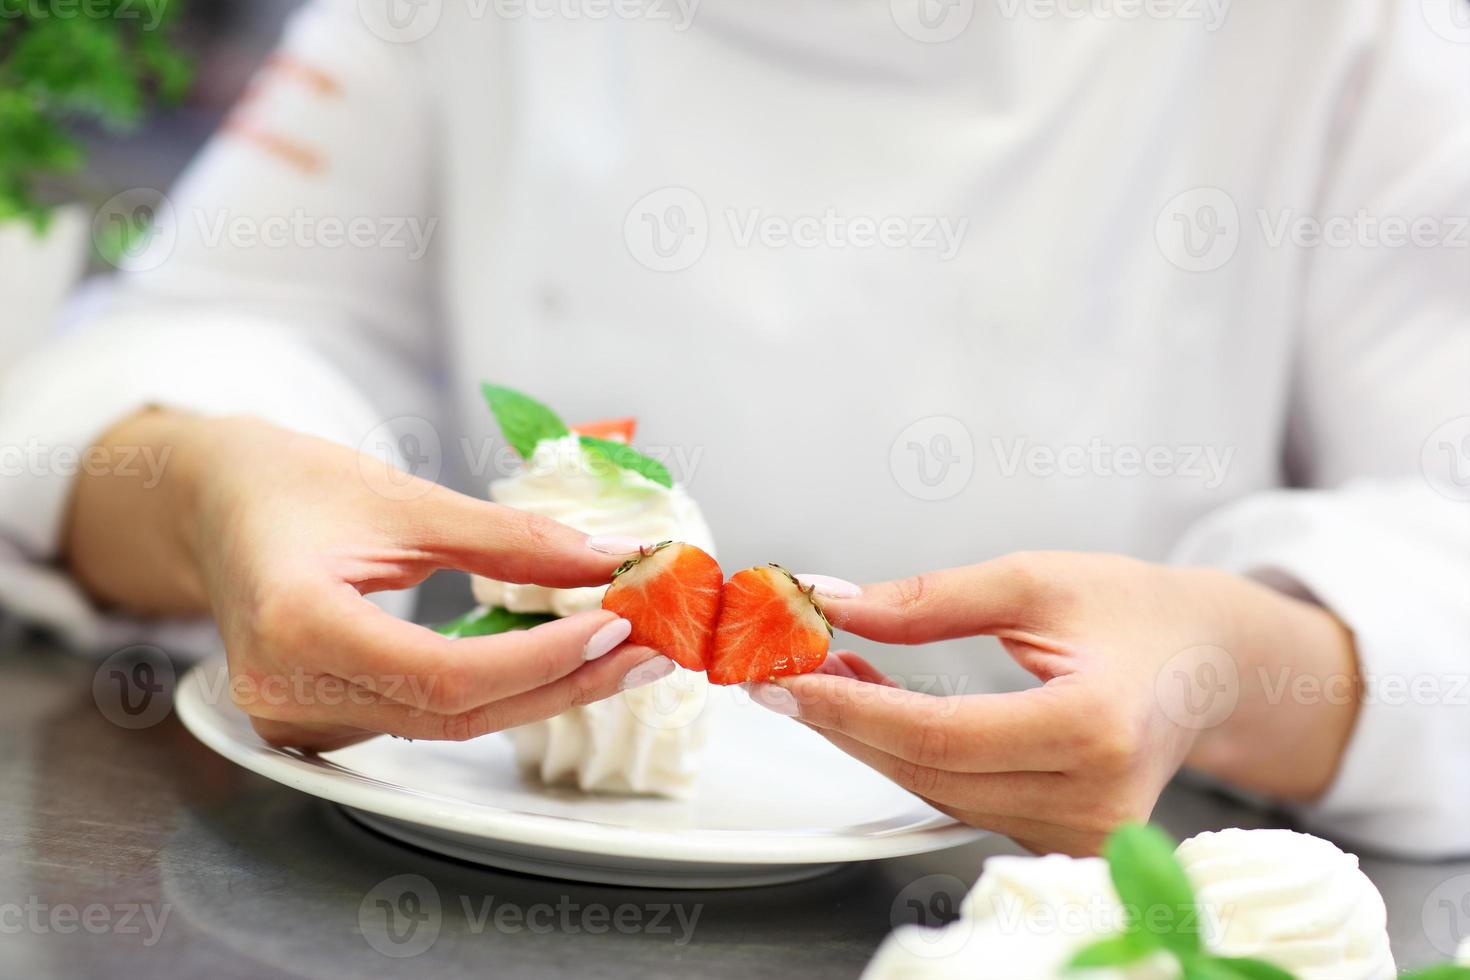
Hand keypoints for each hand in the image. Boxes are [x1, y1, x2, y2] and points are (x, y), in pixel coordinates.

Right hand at [64, 411, 660, 750]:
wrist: (214, 504)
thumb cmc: (293, 484)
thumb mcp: (406, 497)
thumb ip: (510, 538)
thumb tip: (613, 558)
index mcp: (295, 626)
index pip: (441, 676)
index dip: (539, 661)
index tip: (615, 624)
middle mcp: (287, 692)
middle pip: (454, 714)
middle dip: (563, 684)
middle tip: (647, 651)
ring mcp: (297, 719)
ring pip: (445, 725)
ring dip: (539, 691)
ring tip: (617, 652)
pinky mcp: (317, 722)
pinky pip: (422, 718)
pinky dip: (494, 691)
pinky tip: (551, 662)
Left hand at [761, 553, 1361, 854]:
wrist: (1208, 662)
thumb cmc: (1136, 613)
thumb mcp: (1034, 580)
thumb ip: (927, 600)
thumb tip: (832, 604)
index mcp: (1099, 727)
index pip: (941, 734)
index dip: (850, 709)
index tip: (784, 678)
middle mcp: (1096, 799)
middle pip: (928, 771)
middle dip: (844, 720)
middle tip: (785, 669)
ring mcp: (1085, 835)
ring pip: (936, 792)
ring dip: (869, 737)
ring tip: (825, 675)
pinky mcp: (1068, 845)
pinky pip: (962, 802)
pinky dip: (911, 758)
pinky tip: (876, 711)